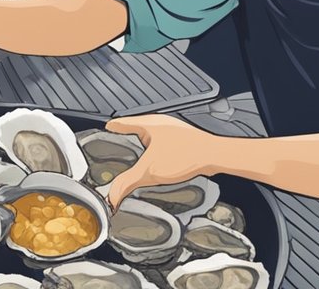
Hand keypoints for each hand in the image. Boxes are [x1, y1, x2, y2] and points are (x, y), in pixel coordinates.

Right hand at [104, 115, 219, 210]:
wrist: (214, 155)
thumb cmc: (187, 154)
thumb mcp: (149, 171)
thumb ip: (128, 182)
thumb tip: (112, 195)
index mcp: (147, 123)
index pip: (121, 122)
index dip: (111, 129)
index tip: (105, 130)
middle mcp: (159, 123)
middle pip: (135, 128)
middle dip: (126, 139)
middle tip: (118, 149)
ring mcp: (172, 130)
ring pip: (150, 136)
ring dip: (143, 147)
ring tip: (137, 159)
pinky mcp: (182, 139)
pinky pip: (163, 143)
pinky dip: (157, 152)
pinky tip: (158, 164)